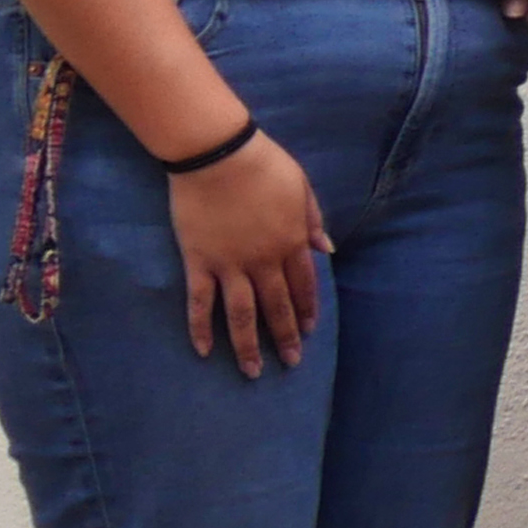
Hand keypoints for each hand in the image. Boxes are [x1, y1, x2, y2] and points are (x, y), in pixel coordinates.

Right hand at [167, 133, 332, 378]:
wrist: (218, 155)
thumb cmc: (263, 164)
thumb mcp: (301, 187)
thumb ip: (313, 220)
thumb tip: (327, 250)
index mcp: (292, 240)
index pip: (304, 285)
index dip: (307, 310)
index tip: (310, 332)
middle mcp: (264, 260)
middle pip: (277, 307)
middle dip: (285, 337)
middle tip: (291, 363)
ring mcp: (230, 264)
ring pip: (242, 315)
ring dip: (248, 346)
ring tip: (252, 372)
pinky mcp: (199, 262)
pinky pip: (200, 302)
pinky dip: (201, 328)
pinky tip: (204, 351)